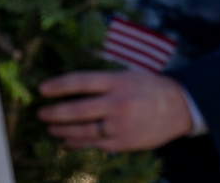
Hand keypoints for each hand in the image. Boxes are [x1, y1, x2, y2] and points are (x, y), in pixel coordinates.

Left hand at [38, 70, 192, 151]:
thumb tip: (75, 83)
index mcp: (118, 82)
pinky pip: (94, 144)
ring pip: (83, 130)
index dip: (59, 85)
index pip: (81, 82)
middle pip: (77, 109)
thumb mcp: (128, 74)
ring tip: (50, 128)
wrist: (178, 108)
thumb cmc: (150, 88)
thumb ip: (104, 79)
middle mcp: (117, 103)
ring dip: (62, 130)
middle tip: (40, 113)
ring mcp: (119, 125)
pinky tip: (68, 141)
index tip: (42, 89)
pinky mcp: (122, 142)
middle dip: (55, 112)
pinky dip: (78, 143)